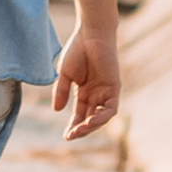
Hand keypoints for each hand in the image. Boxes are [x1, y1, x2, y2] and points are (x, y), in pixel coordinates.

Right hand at [52, 23, 120, 144]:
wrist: (90, 34)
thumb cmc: (77, 50)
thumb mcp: (65, 75)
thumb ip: (61, 92)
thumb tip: (56, 111)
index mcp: (84, 92)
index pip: (79, 114)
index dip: (73, 126)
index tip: (66, 137)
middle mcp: (96, 95)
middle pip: (90, 119)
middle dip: (81, 129)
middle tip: (71, 136)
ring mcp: (106, 92)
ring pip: (101, 117)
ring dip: (92, 126)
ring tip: (80, 130)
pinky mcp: (114, 88)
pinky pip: (111, 108)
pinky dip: (102, 117)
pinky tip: (91, 120)